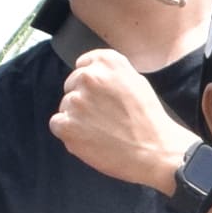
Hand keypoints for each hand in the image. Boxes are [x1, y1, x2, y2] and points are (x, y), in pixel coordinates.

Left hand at [52, 45, 199, 191]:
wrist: (154, 150)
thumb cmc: (149, 119)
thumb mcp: (136, 81)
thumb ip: (111, 74)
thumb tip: (92, 75)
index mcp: (107, 62)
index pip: (83, 64)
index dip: (91, 83)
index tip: (100, 95)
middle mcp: (89, 76)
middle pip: (72, 85)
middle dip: (83, 99)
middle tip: (103, 116)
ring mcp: (76, 101)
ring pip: (66, 106)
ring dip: (77, 117)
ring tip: (101, 130)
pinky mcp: (67, 124)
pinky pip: (57, 124)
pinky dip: (68, 132)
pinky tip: (88, 138)